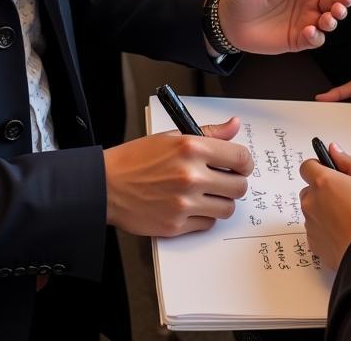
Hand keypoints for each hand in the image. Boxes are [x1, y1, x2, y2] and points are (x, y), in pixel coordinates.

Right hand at [104, 117, 251, 236]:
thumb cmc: (136, 159)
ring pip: (227, 208)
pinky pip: (207, 224)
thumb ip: (208, 133)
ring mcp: (185, 203)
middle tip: (223, 180)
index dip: (244, 162)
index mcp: (191, 148)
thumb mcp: (171, 136)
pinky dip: (203, 217)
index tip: (240, 165)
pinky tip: (190, 205)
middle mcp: (191, 176)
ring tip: (205, 194)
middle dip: (234, 183)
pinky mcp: (177, 225)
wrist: (106, 185)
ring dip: (221, 201)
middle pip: (239, 186)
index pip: (240, 158)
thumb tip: (234, 125)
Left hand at [219, 0, 350, 53]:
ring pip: (330, 20)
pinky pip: (315, 39)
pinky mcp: (298, 39)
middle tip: (342, 3)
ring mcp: (304, 19)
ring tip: (328, 18)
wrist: (226, 20)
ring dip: (334, 19)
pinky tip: (309, 32)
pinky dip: (317, 37)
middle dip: (345, 1)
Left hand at [300, 143, 350, 268]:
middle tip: (345, 197)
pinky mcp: (314, 243)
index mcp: (322, 181)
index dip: (318, 167)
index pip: (307, 166)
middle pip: (310, 189)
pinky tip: (344, 232)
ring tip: (348, 217)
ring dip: (324, 210)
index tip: (330, 171)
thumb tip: (334, 150)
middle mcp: (311, 201)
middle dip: (323, 191)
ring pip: (312, 210)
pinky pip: (316, 230)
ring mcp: (310, 223)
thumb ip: (348, 161)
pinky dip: (326, 230)